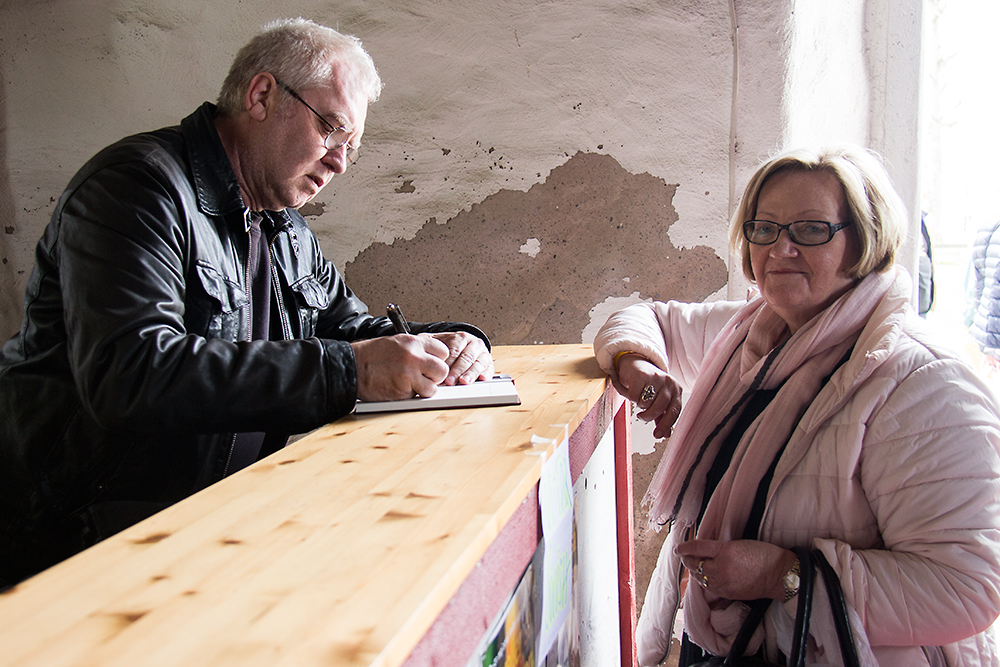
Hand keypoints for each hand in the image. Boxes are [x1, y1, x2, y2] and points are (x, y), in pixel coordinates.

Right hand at [351, 334, 449, 400]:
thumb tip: (434, 358)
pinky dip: (409, 395)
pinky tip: (397, 387)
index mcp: (413, 342)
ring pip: (432, 388)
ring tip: (411, 384)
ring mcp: (408, 375)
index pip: (443, 351)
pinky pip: (415, 397)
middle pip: (442, 371)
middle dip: (435, 376)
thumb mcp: (397, 342)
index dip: (439, 359)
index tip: (432, 363)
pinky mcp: (401, 392)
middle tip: (425, 377)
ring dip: (424, 389)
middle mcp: (414, 357)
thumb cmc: (372, 355)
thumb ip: (417, 349)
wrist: (352, 366)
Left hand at [429, 331, 494, 384]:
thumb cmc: (447, 348)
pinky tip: (481, 378)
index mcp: (460, 337)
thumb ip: (428, 346)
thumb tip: (418, 354)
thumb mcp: (436, 342)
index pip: (454, 350)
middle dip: (457, 371)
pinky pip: (489, 369)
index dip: (447, 362)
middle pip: (466, 358)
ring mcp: (482, 353)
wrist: (463, 346)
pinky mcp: (489, 363)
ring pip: (478, 363)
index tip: (440, 372)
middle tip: (450, 381)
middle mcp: (474, 344)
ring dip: (471, 374)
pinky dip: (485, 374)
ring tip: (463, 381)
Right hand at [614, 354, 682, 437]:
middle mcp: (668, 382)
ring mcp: (655, 377)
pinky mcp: (641, 375)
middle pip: (659, 408)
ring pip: (647, 403)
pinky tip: (632, 391)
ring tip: (638, 398)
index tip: (658, 435)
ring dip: (640, 405)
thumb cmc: (647, 383)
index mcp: (676, 389)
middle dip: (648, 416)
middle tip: (642, 416)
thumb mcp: (658, 399)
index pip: (675, 411)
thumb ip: (662, 416)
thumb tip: (666, 434)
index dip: (666, 425)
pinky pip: (634, 396)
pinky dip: (630, 397)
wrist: (634, 363)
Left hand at [677, 539, 797, 600]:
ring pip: (700, 577)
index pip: (697, 548)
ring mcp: (724, 582)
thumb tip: (705, 551)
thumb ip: (720, 548)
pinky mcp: (727, 593)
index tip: (678, 547)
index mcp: (725, 551)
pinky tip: (705, 577)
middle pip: (695, 564)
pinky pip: (709, 587)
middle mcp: (721, 567)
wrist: (779, 575)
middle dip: (687, 559)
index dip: (685, 547)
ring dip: (695, 571)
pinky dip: (704, 581)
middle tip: (685, 555)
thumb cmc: (763, 554)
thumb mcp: (739, 544)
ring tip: (694, 566)